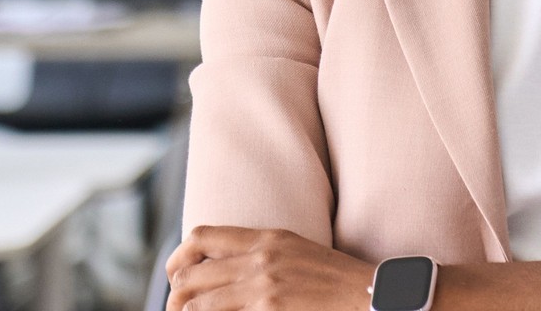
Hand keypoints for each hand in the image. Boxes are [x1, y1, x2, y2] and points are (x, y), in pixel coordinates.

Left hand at [166, 226, 374, 310]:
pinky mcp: (270, 308)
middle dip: (175, 296)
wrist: (366, 293)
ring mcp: (264, 284)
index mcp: (266, 237)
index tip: (175, 277)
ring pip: (198, 303)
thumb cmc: (333, 277)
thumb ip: (259, 252)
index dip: (178, 258)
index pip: (201, 237)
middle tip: (176, 309)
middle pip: (191, 273)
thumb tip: (221, 267)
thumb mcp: (294, 250)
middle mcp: (260, 257)